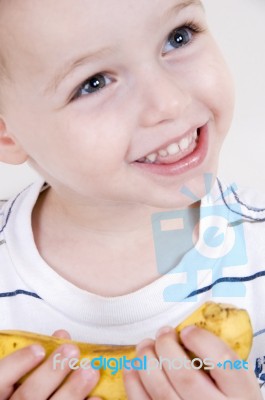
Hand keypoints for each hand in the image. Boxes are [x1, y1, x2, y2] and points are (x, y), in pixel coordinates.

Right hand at [0, 329, 101, 399]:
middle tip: (72, 351)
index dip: (18, 363)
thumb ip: (38, 358)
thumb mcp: (23, 376)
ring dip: (72, 390)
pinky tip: (96, 398)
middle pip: (28, 396)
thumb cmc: (29, 391)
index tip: (38, 349)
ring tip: (90, 371)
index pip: (1, 379)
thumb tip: (62, 336)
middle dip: (52, 372)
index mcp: (1, 395)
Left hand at [123, 326, 261, 399]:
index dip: (201, 340)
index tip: (188, 330)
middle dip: (166, 346)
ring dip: (147, 360)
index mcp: (241, 395)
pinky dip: (133, 382)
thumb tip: (190, 329)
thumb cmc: (229, 399)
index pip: (223, 362)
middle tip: (163, 333)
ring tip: (146, 346)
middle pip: (184, 375)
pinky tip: (134, 366)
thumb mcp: (238, 383)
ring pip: (160, 389)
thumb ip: (222, 362)